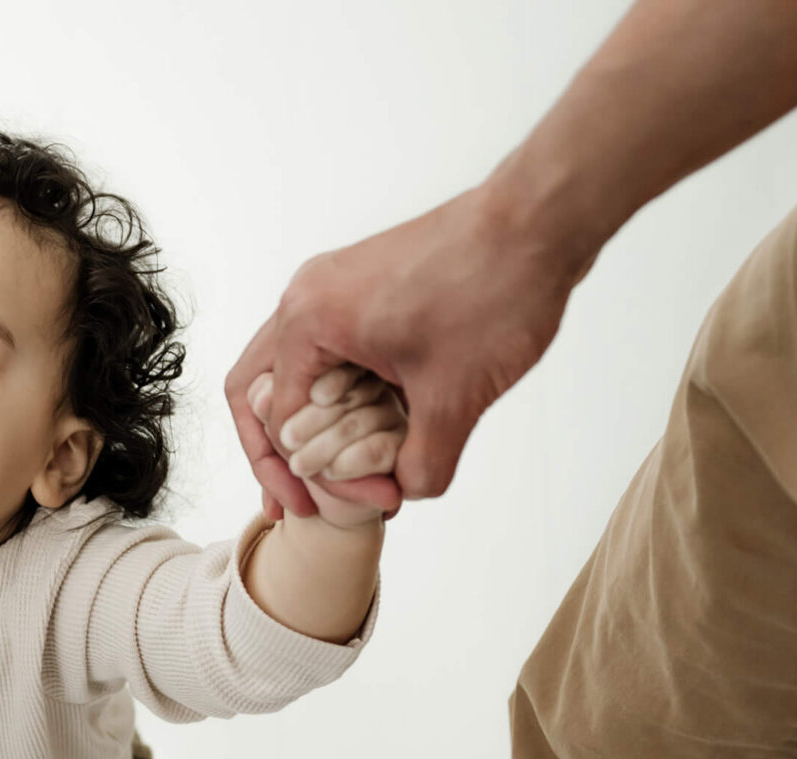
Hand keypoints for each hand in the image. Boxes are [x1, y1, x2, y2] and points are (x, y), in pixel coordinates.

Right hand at [225, 183, 586, 514]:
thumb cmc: (493, 290)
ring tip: (330, 469)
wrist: (538, 220)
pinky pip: (326, 347)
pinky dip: (337, 391)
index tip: (368, 499)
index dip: (317, 476)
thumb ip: (423, 460)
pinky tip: (366, 423)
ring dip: (307, 421)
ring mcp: (331, 285)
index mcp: (309, 321)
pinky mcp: (362, 283)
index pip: (281, 422)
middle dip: (275, 453)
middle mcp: (306, 297)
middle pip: (257, 391)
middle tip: (294, 501)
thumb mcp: (456, 397)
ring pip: (291, 368)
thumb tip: (406, 490)